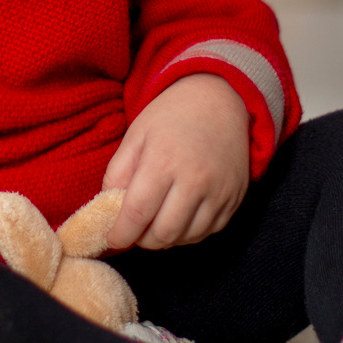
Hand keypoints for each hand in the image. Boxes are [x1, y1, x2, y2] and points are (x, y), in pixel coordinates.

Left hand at [103, 74, 250, 251]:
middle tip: (135, 230)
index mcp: (163, 161)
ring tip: (156, 222)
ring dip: (166, 239)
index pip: (137, 214)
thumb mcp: (136, 136)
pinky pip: (208, 232)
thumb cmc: (171, 117)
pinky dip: (189, 233)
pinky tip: (180, 217)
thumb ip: (117, 173)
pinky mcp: (234, 198)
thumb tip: (108, 209)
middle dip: (143, 240)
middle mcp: (195, 180)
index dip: (121, 234)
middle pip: (163, 233)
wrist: (220, 101)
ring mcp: (219, 191)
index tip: (113, 239)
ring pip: (186, 238)